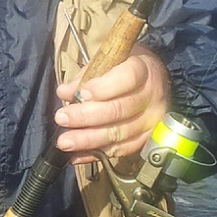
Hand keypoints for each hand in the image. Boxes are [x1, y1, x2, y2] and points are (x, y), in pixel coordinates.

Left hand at [54, 48, 171, 165]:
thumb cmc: (125, 68)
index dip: (104, 88)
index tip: (82, 93)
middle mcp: (152, 96)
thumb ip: (86, 76)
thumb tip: (65, 92)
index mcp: (143, 70)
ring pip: (119, 133)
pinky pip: (121, 150)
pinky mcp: (146, 140)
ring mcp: (152, 120)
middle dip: (87, 116)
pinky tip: (77, 155)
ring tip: (65, 141)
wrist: (154, 82)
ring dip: (88, 139)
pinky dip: (96, 154)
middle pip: (120, 109)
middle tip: (62, 118)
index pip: (127, 78)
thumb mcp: (109, 61)